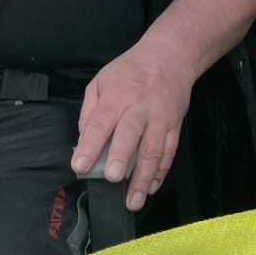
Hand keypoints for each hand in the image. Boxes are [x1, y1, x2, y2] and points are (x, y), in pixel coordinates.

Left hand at [70, 41, 195, 210]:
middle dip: (122, 156)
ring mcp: (161, 118)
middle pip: (131, 133)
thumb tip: (82, 141)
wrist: (170, 56)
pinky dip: (161, 172)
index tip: (79, 165)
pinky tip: (151, 187)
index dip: (89, 145)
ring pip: (154, 150)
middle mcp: (140, 107)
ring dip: (144, 177)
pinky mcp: (175, 126)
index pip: (100, 122)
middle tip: (113, 178)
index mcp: (117, 96)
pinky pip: (170, 152)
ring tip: (133, 200)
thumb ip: (89, 111)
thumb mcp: (101, 81)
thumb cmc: (131, 71)